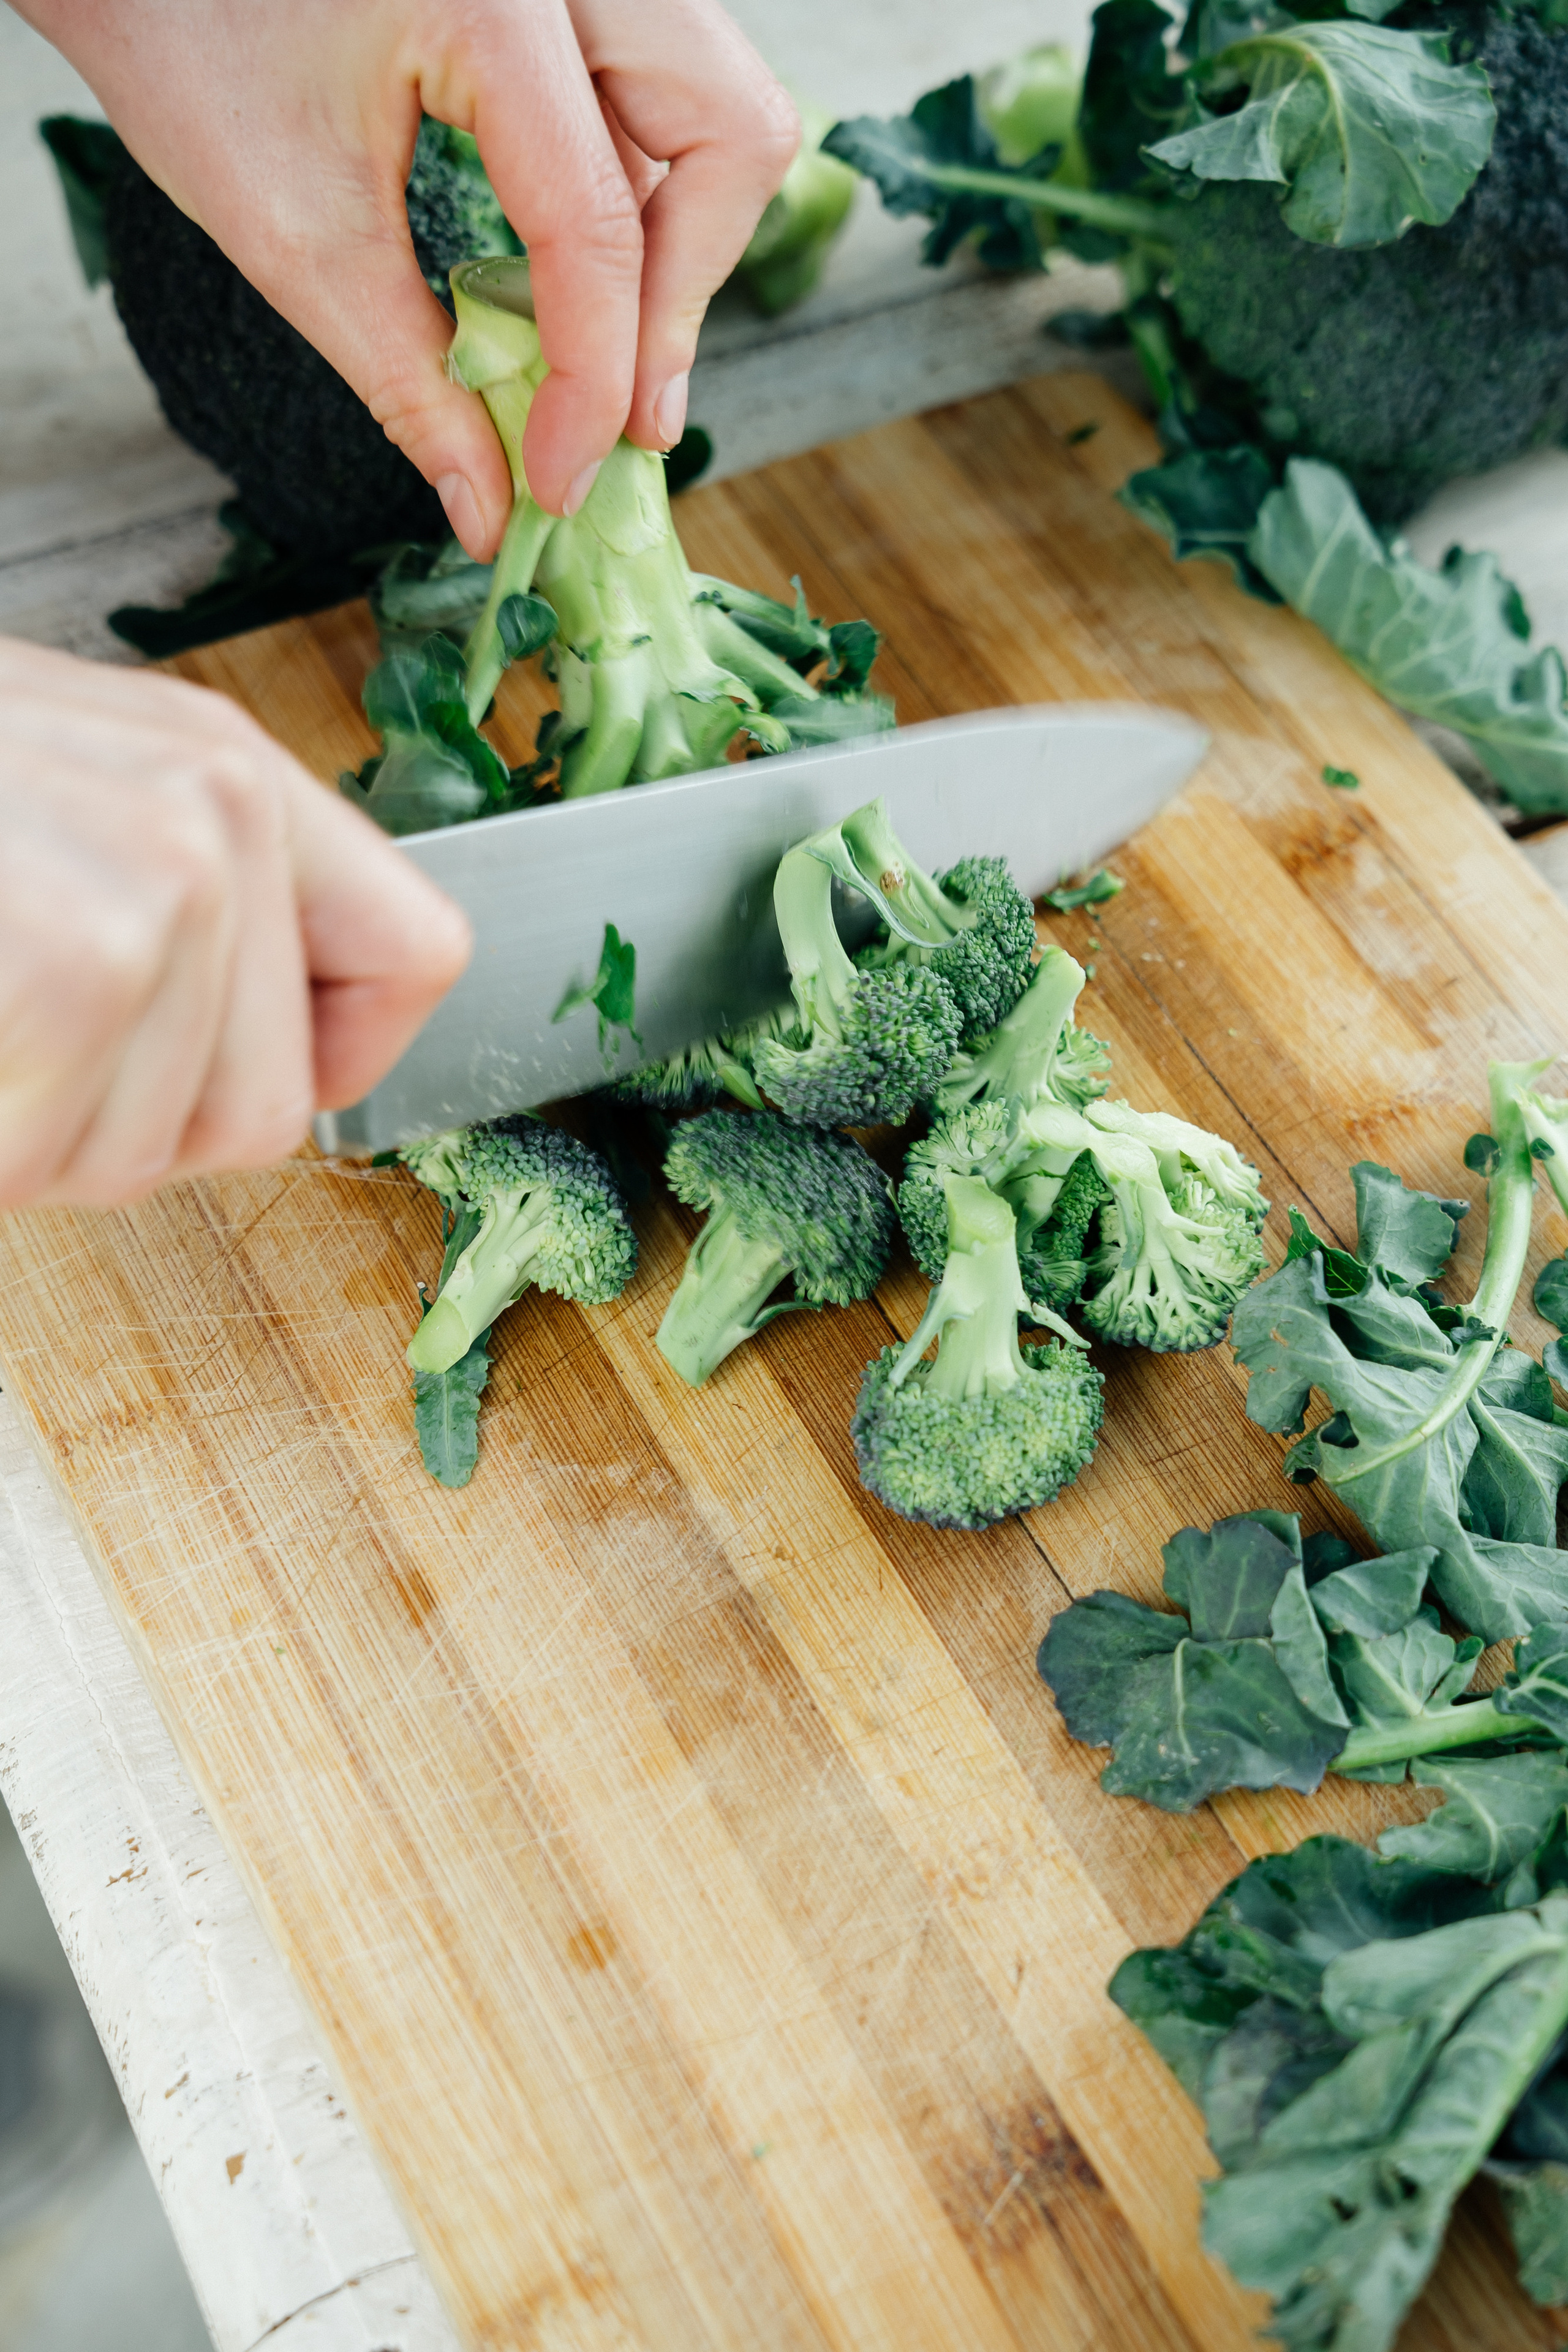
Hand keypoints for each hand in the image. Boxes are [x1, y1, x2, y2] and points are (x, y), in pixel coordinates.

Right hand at [0, 640, 470, 1211]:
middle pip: (271, 1110)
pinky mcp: (73, 971)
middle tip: (19, 1045)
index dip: (346, 1054)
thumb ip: (184, 899)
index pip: (420, 955)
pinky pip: (46, 1155)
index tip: (255, 1073)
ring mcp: (156, 897)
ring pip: (150, 1155)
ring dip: (35, 1134)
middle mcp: (218, 823)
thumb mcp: (61, 795)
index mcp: (229, 774)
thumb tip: (291, 1054)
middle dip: (132, 1125)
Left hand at [19, 0, 798, 541]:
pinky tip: (583, 282)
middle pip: (730, 132)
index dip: (597, 378)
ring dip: (684, 247)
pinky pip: (660, 95)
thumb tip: (491, 506)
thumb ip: (409, 381)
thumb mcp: (290, 230)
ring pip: (717, 108)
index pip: (598, 222)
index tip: (567, 480)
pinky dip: (644, 200)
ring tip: (613, 359)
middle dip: (688, 292)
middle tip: (627, 413)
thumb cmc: (178, 33)